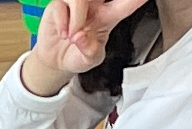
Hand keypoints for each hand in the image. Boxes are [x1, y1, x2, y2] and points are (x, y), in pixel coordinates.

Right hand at [19, 0, 147, 89]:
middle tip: (101, 12)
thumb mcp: (90, 60)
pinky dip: (62, 23)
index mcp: (108, 17)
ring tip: (73, 36)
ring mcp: (76, 3)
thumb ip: (90, 51)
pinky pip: (61, 6)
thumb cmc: (78, 54)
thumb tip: (82, 37)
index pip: (126, 4)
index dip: (135, 0)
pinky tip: (63, 33)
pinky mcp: (58, 5)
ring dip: (77, 19)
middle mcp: (93, 5)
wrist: (56, 59)